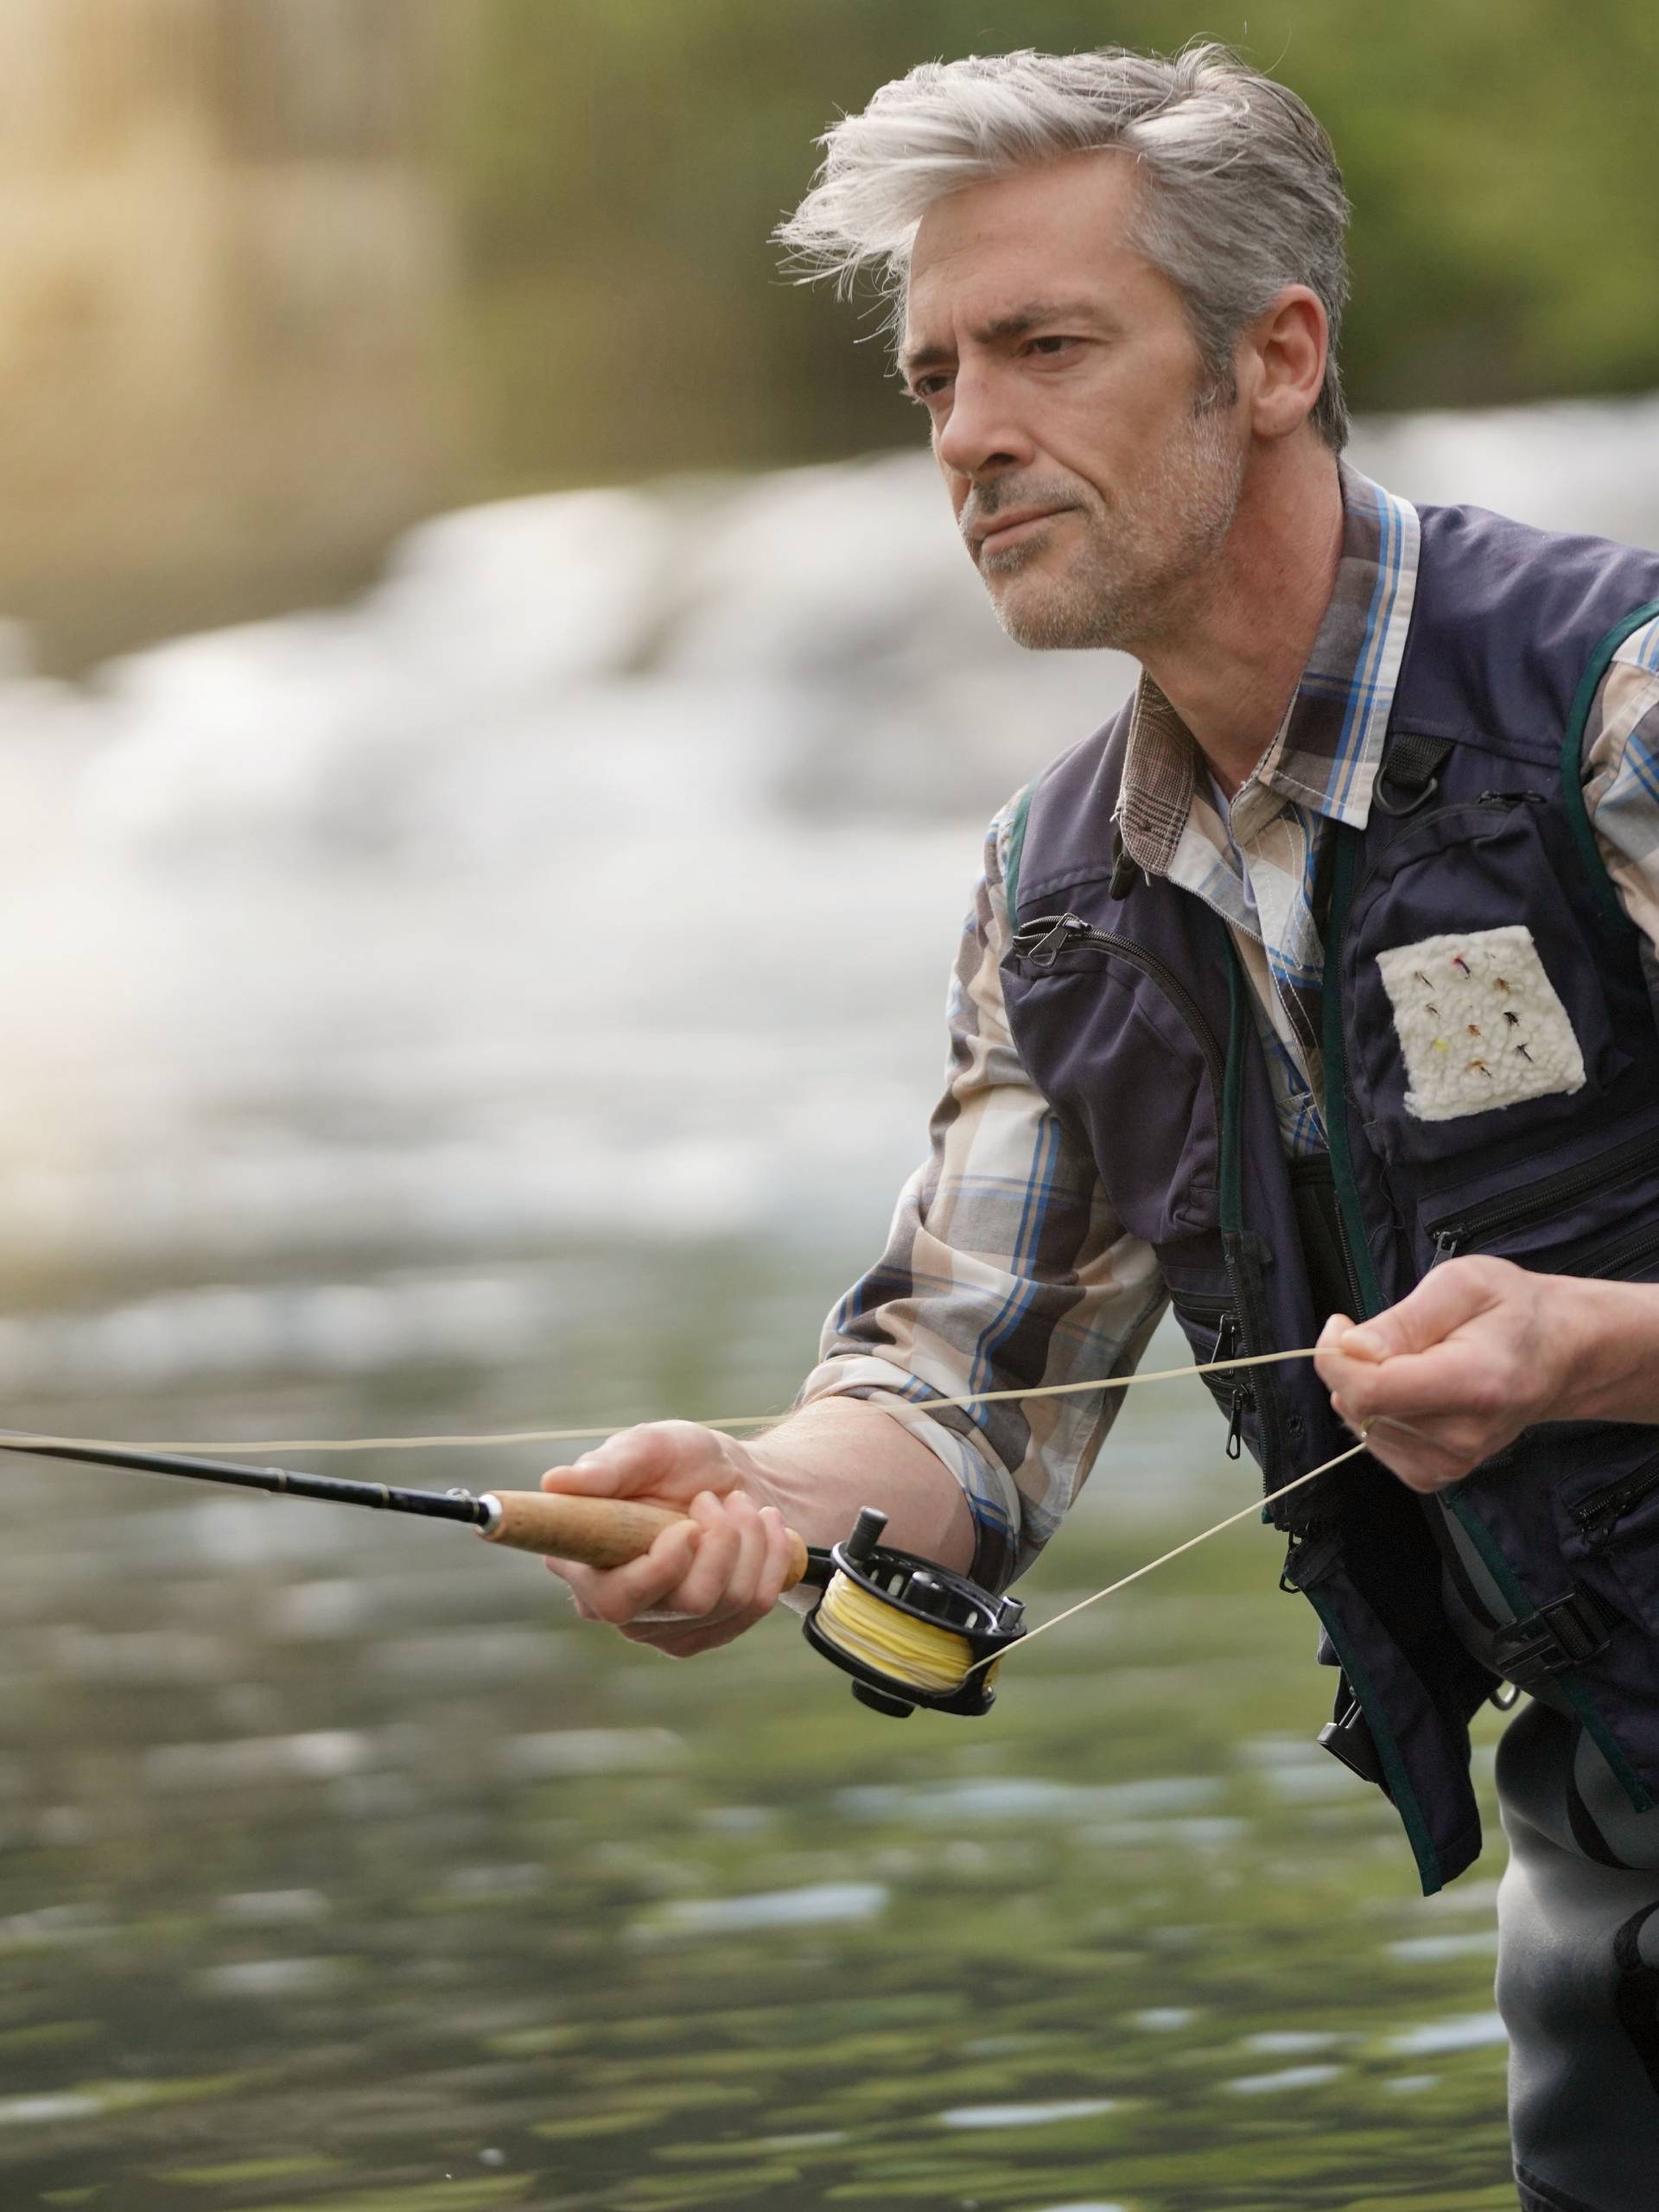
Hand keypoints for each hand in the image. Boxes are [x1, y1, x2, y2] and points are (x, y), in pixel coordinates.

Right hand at [538, 1421, 797, 1656]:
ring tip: (739, 1503)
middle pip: (686, 1604)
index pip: (613, 1599)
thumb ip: (608, 1464)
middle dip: (721, 1545)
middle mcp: (615, 1605)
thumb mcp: (648, 1446)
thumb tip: (555, 1482)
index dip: (659, 1570)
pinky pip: (755, 1605)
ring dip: (748, 1539)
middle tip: (716, 1499)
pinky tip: (764, 1526)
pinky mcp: (706, 1634)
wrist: (732, 1482)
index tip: (688, 1527)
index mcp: (583, 1562)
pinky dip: (770, 1556)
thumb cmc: (679, 1461)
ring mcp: (662, 1628)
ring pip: (728, 1602)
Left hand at [1313, 1256, 1575, 1491]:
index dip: (1335, 1357)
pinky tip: (1413, 1391)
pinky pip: (1375, 1442)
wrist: (1560, 1353)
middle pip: (1359, 1409)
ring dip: (1369, 1388)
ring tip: (1417, 1361)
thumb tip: (1351, 1348)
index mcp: (1474, 1383)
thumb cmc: (1513, 1310)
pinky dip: (1379, 1413)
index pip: (1369, 1391)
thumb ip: (1403, 1319)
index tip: (1342, 1324)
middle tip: (1394, 1336)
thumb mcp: (1461, 1284)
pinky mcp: (1437, 1474)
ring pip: (1361, 1425)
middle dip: (1354, 1366)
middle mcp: (1464, 1435)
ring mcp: (1452, 1462)